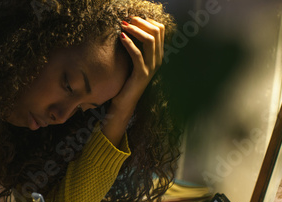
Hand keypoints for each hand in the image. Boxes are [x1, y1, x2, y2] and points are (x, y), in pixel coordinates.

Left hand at [101, 17, 164, 145]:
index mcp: (158, 55)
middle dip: (141, 22)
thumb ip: (135, 46)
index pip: (160, 30)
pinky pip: (137, 54)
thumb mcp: (133, 61)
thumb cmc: (126, 81)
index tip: (133, 18)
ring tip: (124, 26)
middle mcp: (158, 60)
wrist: (124, 103)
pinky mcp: (142, 74)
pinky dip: (129, 43)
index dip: (147, 21)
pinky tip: (121, 37)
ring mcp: (151, 67)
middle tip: (127, 19)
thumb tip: (128, 28)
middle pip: (156, 32)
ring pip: (149, 41)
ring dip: (136, 30)